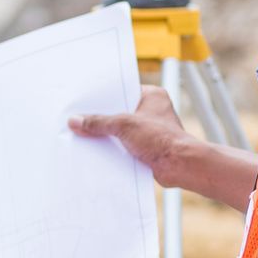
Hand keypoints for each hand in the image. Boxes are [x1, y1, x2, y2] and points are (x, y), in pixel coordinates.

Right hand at [69, 86, 188, 185]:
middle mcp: (152, 111)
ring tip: (85, 135)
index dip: (103, 96)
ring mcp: (150, 130)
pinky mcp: (147, 147)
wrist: (180, 166)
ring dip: (107, 135)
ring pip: (121, 130)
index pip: (122, 91)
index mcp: (151, 96)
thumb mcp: (124, 125)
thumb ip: (99, 122)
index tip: (85, 100)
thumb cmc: (162, 139)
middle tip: (81, 119)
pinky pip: (124, 144)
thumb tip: (77, 121)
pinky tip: (98, 151)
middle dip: (103, 118)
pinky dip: (114, 148)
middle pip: (119, 111)